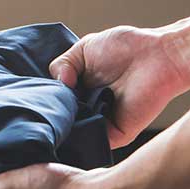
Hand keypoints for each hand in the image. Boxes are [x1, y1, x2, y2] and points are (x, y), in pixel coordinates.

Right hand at [50, 25, 189, 147]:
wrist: (157, 54)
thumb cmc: (125, 47)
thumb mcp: (82, 49)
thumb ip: (61, 65)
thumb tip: (57, 85)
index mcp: (80, 89)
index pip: (56, 101)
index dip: (44, 99)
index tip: (32, 97)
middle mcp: (89, 106)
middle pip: (63, 118)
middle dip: (51, 113)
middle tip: (41, 105)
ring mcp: (102, 121)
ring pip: (75, 132)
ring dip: (63, 125)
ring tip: (57, 111)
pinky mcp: (117, 133)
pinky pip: (93, 141)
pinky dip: (81, 136)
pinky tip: (71, 121)